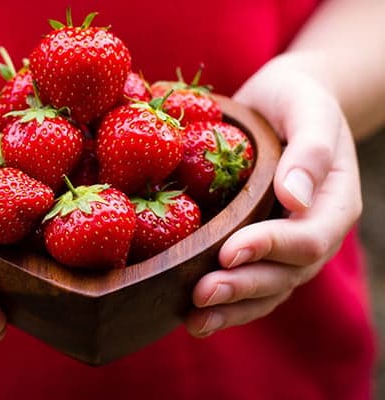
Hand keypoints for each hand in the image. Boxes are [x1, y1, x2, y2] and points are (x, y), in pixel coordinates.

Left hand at [184, 56, 361, 336]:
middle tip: (200, 296)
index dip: (269, 249)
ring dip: (232, 309)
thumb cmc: (297, 101)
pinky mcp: (261, 248)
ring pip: (267, 290)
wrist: (286, 104)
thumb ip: (310, 152)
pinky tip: (193, 316)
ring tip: (194, 322)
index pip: (307, 238)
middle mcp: (314, 233)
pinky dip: (227, 304)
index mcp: (335, 204)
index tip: (228, 251)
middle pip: (285, 275)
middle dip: (243, 288)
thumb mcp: (308, 110)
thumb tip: (295, 200)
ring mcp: (288, 247)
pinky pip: (250, 283)